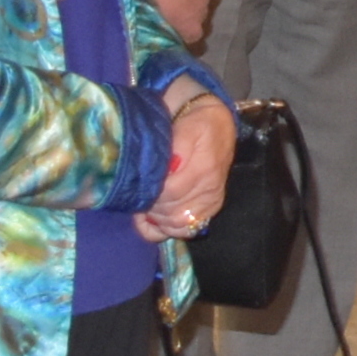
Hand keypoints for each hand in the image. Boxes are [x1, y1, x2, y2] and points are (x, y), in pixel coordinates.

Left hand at [140, 89, 235, 239]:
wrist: (218, 125)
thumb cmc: (198, 124)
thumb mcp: (187, 125)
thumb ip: (176, 146)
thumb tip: (168, 167)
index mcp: (205, 168)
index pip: (171, 192)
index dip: (151, 192)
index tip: (138, 183)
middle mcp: (211, 190)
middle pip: (174, 214)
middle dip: (152, 206)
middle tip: (139, 193)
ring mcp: (211, 203)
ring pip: (179, 226)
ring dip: (158, 218)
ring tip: (147, 202)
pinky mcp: (209, 211)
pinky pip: (186, 231)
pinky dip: (166, 229)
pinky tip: (154, 217)